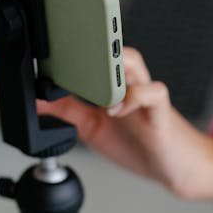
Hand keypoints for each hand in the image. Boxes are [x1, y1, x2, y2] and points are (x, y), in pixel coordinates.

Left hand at [37, 48, 212, 201]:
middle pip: (110, 48)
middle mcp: (127, 83)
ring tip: (91, 78)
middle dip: (87, 44)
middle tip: (61, 50)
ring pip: (132, 61)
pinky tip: (116, 108)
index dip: (68, 48)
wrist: (175, 168)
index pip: (89, 54)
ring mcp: (145, 95)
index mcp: (109, 84)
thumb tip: (37, 102)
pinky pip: (153, 92)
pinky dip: (134, 97)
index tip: (43, 54)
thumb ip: (67, 112)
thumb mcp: (92, 128)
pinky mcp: (160, 112)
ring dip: (110, 64)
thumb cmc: (139, 144)